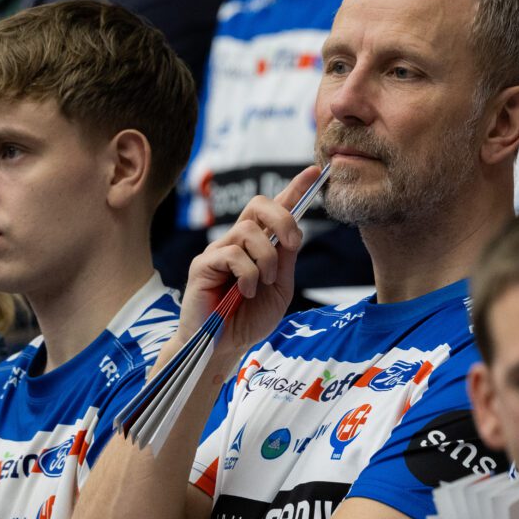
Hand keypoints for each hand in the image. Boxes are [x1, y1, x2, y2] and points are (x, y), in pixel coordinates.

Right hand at [178, 166, 320, 359]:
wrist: (224, 346)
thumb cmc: (249, 319)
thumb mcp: (279, 290)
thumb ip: (285, 261)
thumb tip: (293, 233)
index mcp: (257, 246)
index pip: (276, 208)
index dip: (295, 188)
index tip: (316, 172)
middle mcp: (236, 241)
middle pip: (259, 205)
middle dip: (283, 219)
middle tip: (292, 244)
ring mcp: (218, 251)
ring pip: (249, 231)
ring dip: (266, 259)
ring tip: (263, 285)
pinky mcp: (203, 265)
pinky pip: (232, 254)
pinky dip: (248, 275)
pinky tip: (245, 293)